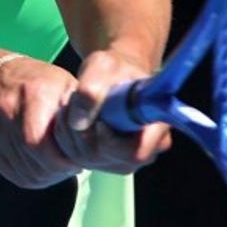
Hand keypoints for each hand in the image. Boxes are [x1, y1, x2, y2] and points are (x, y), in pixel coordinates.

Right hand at [0, 56, 81, 188]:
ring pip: (26, 172)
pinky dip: (30, 173)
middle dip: (58, 169)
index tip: (77, 158)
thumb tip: (97, 145)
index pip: (42, 142)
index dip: (64, 159)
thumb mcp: (67, 86)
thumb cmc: (40, 83)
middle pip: (35, 161)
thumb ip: (83, 112)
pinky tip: (39, 161)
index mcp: (34, 92)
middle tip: (69, 164)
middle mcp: (7, 109)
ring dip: (46, 174)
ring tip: (55, 161)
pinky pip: (12, 173)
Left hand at [52, 49, 171, 174]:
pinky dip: (68, 139)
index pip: (136, 152)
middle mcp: (147, 149)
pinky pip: (81, 159)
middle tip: (73, 104)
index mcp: (157, 125)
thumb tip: (79, 122)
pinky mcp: (108, 160)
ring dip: (72, 134)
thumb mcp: (102, 66)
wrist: (113, 75)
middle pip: (109, 159)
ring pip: (91, 160)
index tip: (98, 122)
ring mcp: (127, 158)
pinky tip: (70, 117)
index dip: (111, 142)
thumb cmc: (114, 69)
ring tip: (71, 105)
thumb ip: (91, 89)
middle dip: (84, 135)